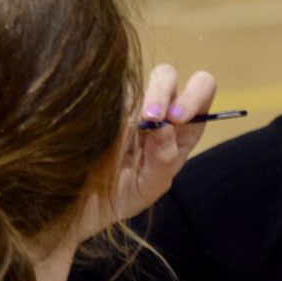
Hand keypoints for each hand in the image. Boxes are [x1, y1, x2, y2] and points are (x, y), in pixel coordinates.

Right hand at [114, 64, 215, 220]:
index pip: (202, 93)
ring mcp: (125, 104)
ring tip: (125, 128)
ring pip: (133, 79)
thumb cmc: (122, 197)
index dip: (194, 96)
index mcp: (181, 130)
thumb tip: (164, 127)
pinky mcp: (99, 104)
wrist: (79, 204)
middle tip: (150, 118)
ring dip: (131, 98)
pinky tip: (100, 127)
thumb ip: (163, 160)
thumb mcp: (148, 187)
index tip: (175, 117)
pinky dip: (105, 101)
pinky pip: (104, 90)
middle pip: (168, 76)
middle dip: (161, 91)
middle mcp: (156, 110)